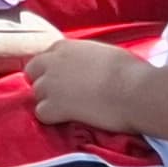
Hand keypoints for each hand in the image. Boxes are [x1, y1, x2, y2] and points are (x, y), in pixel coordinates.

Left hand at [28, 37, 154, 134]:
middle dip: (44, 82)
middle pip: (33, 72)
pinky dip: (51, 118)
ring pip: (36, 94)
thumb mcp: (103, 53)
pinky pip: (41, 113)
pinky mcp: (53, 106)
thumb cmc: (129, 70)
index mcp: (66, 46)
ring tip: (69, 110)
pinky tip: (67, 120)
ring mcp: (50, 84)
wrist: (134, 90)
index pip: (46, 56)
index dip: (54, 69)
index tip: (66, 79)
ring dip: (49, 101)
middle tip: (62, 95)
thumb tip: (91, 67)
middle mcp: (52, 62)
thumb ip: (86, 58)